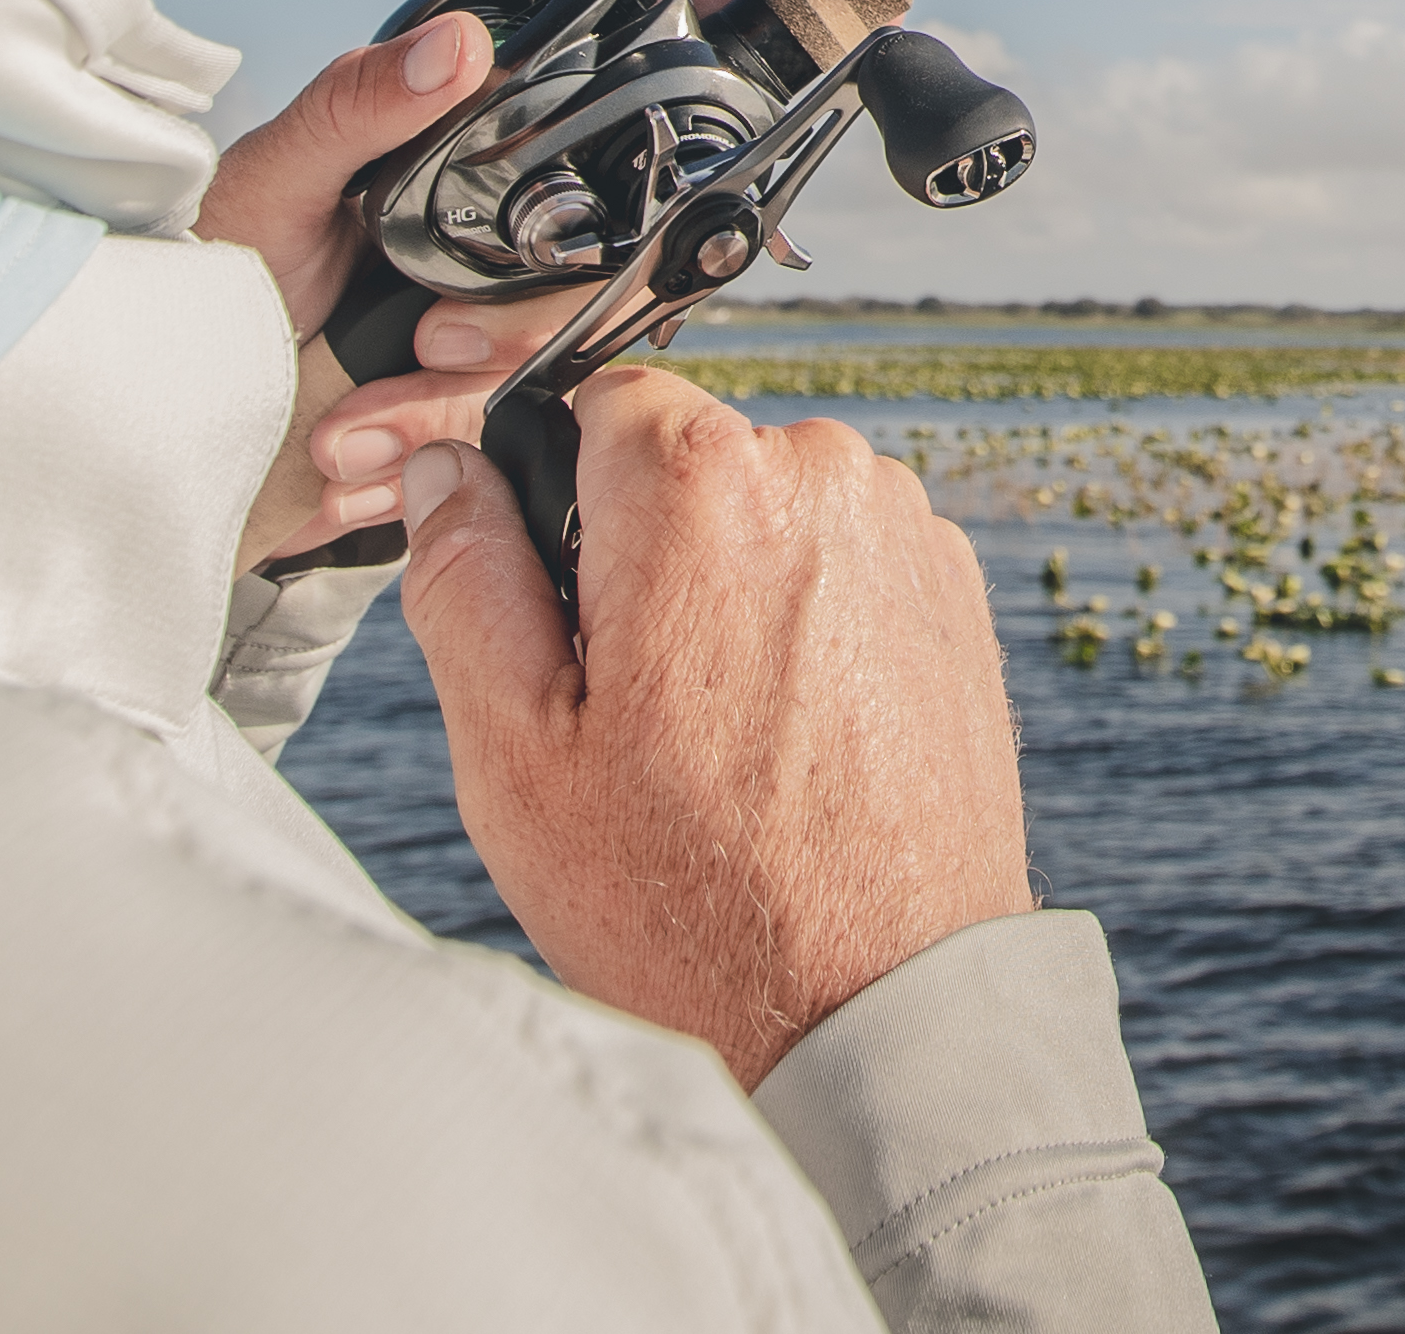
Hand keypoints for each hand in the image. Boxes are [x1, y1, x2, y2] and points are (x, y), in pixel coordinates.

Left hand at [195, 10, 590, 565]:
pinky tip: (343, 466)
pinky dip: (401, 478)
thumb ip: (359, 104)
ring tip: (338, 436)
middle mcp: (474, 284)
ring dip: (424, 431)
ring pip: (510, 410)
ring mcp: (456, 367)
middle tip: (410, 362)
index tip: (446, 322)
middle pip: (554, 333)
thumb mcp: (277, 175)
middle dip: (478, 370)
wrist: (149, 396)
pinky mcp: (429, 437)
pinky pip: (464, 473)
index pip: (562, 236)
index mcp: (455, 204)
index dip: (531, 287)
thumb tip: (458, 43)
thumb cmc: (210, 267)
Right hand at [391, 375, 1032, 1083]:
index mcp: (700, 479)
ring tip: (711, 740)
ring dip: (724, 588)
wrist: (874, 1007)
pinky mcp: (958, 594)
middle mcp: (822, 471)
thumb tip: (446, 471)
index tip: (547, 594)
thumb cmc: (689, 897)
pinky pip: (842, 567)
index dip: (550, 491)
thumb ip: (463, 574)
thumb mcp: (515, 745)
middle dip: (637, 549)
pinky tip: (784, 743)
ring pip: (765, 514)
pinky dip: (803, 626)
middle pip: (684, 460)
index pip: (592, 398)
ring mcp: (905, 530)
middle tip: (622, 703)